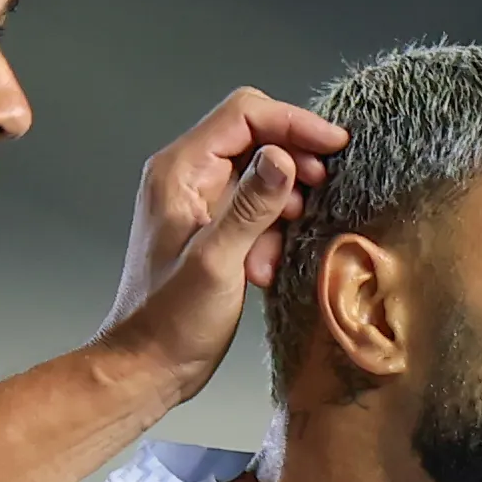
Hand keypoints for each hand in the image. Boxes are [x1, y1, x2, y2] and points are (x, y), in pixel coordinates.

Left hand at [97, 88, 348, 400]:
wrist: (147, 365)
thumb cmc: (169, 321)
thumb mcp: (216, 263)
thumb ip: (250, 207)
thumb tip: (283, 159)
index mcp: (179, 171)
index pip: (244, 116)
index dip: (293, 123)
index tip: (334, 144)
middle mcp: (186, 178)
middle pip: (255, 138)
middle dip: (295, 160)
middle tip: (325, 188)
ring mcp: (199, 204)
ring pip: (260, 175)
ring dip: (283, 205)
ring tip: (287, 242)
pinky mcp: (213, 231)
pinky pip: (255, 210)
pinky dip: (271, 232)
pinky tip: (266, 269)